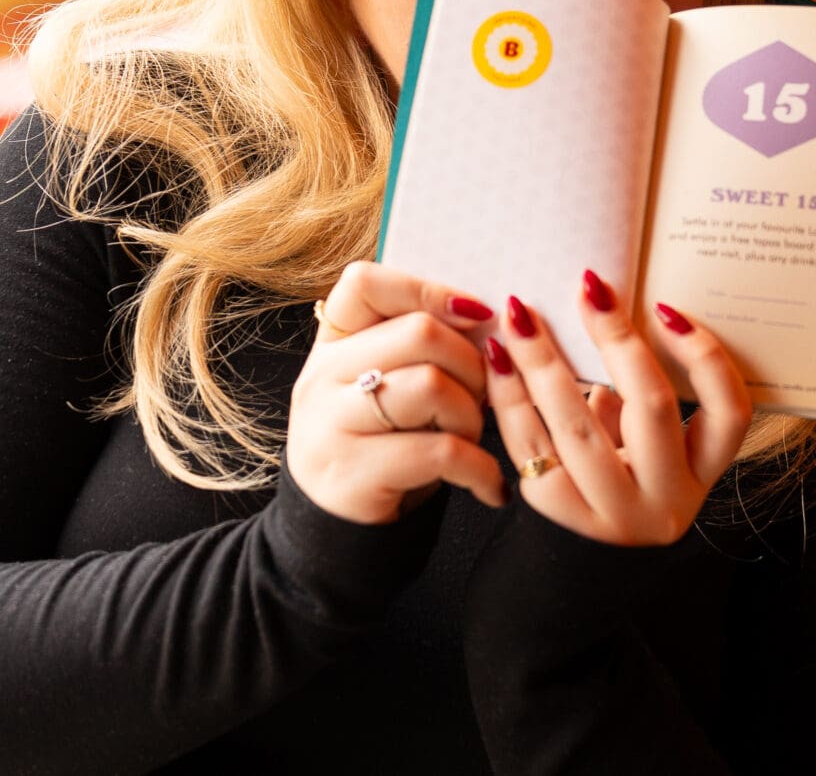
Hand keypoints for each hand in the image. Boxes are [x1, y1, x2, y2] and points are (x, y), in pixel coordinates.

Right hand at [289, 261, 507, 523]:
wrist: (333, 531)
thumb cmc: (381, 443)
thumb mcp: (381, 385)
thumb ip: (416, 346)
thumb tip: (493, 317)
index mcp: (332, 345)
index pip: (363, 284)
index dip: (428, 290)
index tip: (475, 314)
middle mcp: (321, 378)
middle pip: (419, 333)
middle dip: (473, 363)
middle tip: (485, 395)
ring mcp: (331, 426)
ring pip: (432, 386)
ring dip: (474, 415)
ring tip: (474, 438)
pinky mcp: (352, 474)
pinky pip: (441, 451)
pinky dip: (481, 468)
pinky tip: (489, 484)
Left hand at [481, 272, 752, 546]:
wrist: (586, 563)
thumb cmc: (626, 473)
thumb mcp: (651, 441)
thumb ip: (640, 394)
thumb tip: (606, 315)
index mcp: (704, 472)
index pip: (728, 412)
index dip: (703, 357)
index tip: (666, 308)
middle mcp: (669, 500)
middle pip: (652, 409)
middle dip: (616, 340)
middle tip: (587, 289)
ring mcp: (615, 515)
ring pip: (579, 428)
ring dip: (546, 361)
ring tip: (521, 315)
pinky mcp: (561, 516)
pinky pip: (531, 447)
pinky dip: (510, 398)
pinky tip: (497, 360)